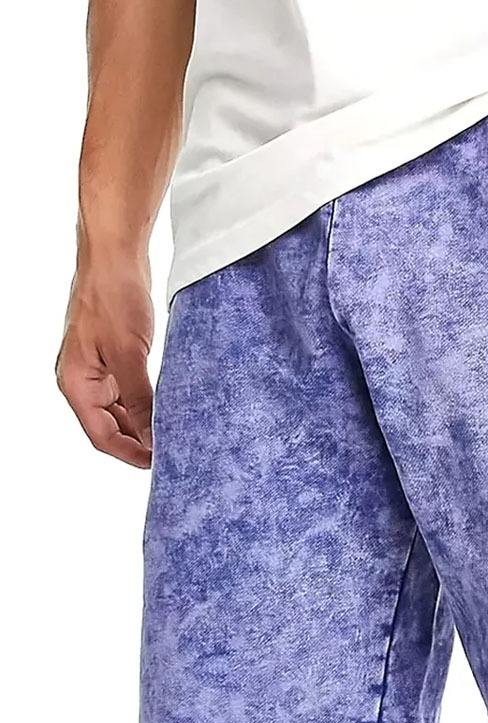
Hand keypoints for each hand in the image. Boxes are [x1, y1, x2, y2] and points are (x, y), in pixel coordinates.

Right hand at [56, 249, 154, 468]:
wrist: (115, 257)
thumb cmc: (113, 298)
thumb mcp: (129, 354)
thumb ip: (139, 398)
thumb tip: (151, 434)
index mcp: (76, 384)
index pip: (102, 436)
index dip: (131, 454)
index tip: (160, 465)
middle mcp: (83, 381)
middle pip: (110, 427)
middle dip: (140, 442)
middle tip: (174, 452)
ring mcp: (98, 369)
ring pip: (120, 410)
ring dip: (144, 424)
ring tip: (175, 433)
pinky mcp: (114, 356)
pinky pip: (129, 391)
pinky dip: (147, 403)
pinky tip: (169, 407)